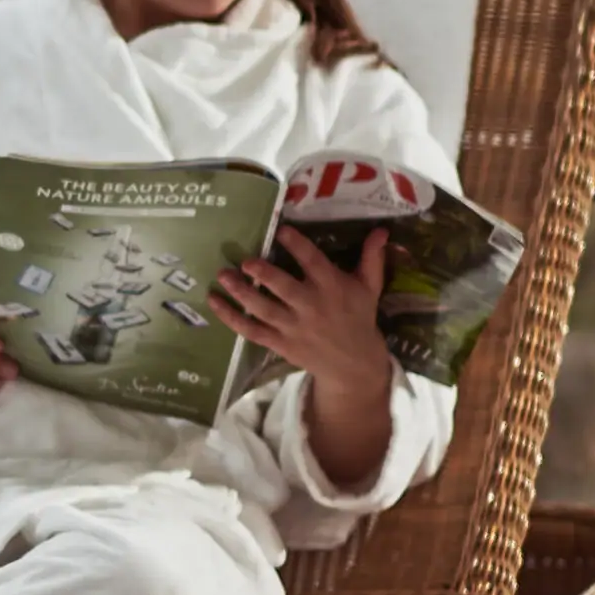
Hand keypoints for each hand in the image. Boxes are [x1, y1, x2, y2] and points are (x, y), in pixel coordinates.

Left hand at [209, 225, 391, 386]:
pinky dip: (230, 318)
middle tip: (245, 261)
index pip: (314, 263)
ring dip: (240, 292)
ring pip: (262, 309)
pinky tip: (214, 302)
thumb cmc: (358, 317)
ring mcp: (292, 327)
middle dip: (263, 274)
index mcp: (332, 288)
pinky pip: (251, 330)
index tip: (282, 231)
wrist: (353, 363)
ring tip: (222, 276)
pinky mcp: (279, 343)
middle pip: (283, 288)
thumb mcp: (369, 287)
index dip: (298, 246)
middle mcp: (310, 306)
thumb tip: (380, 230)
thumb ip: (372, 258)